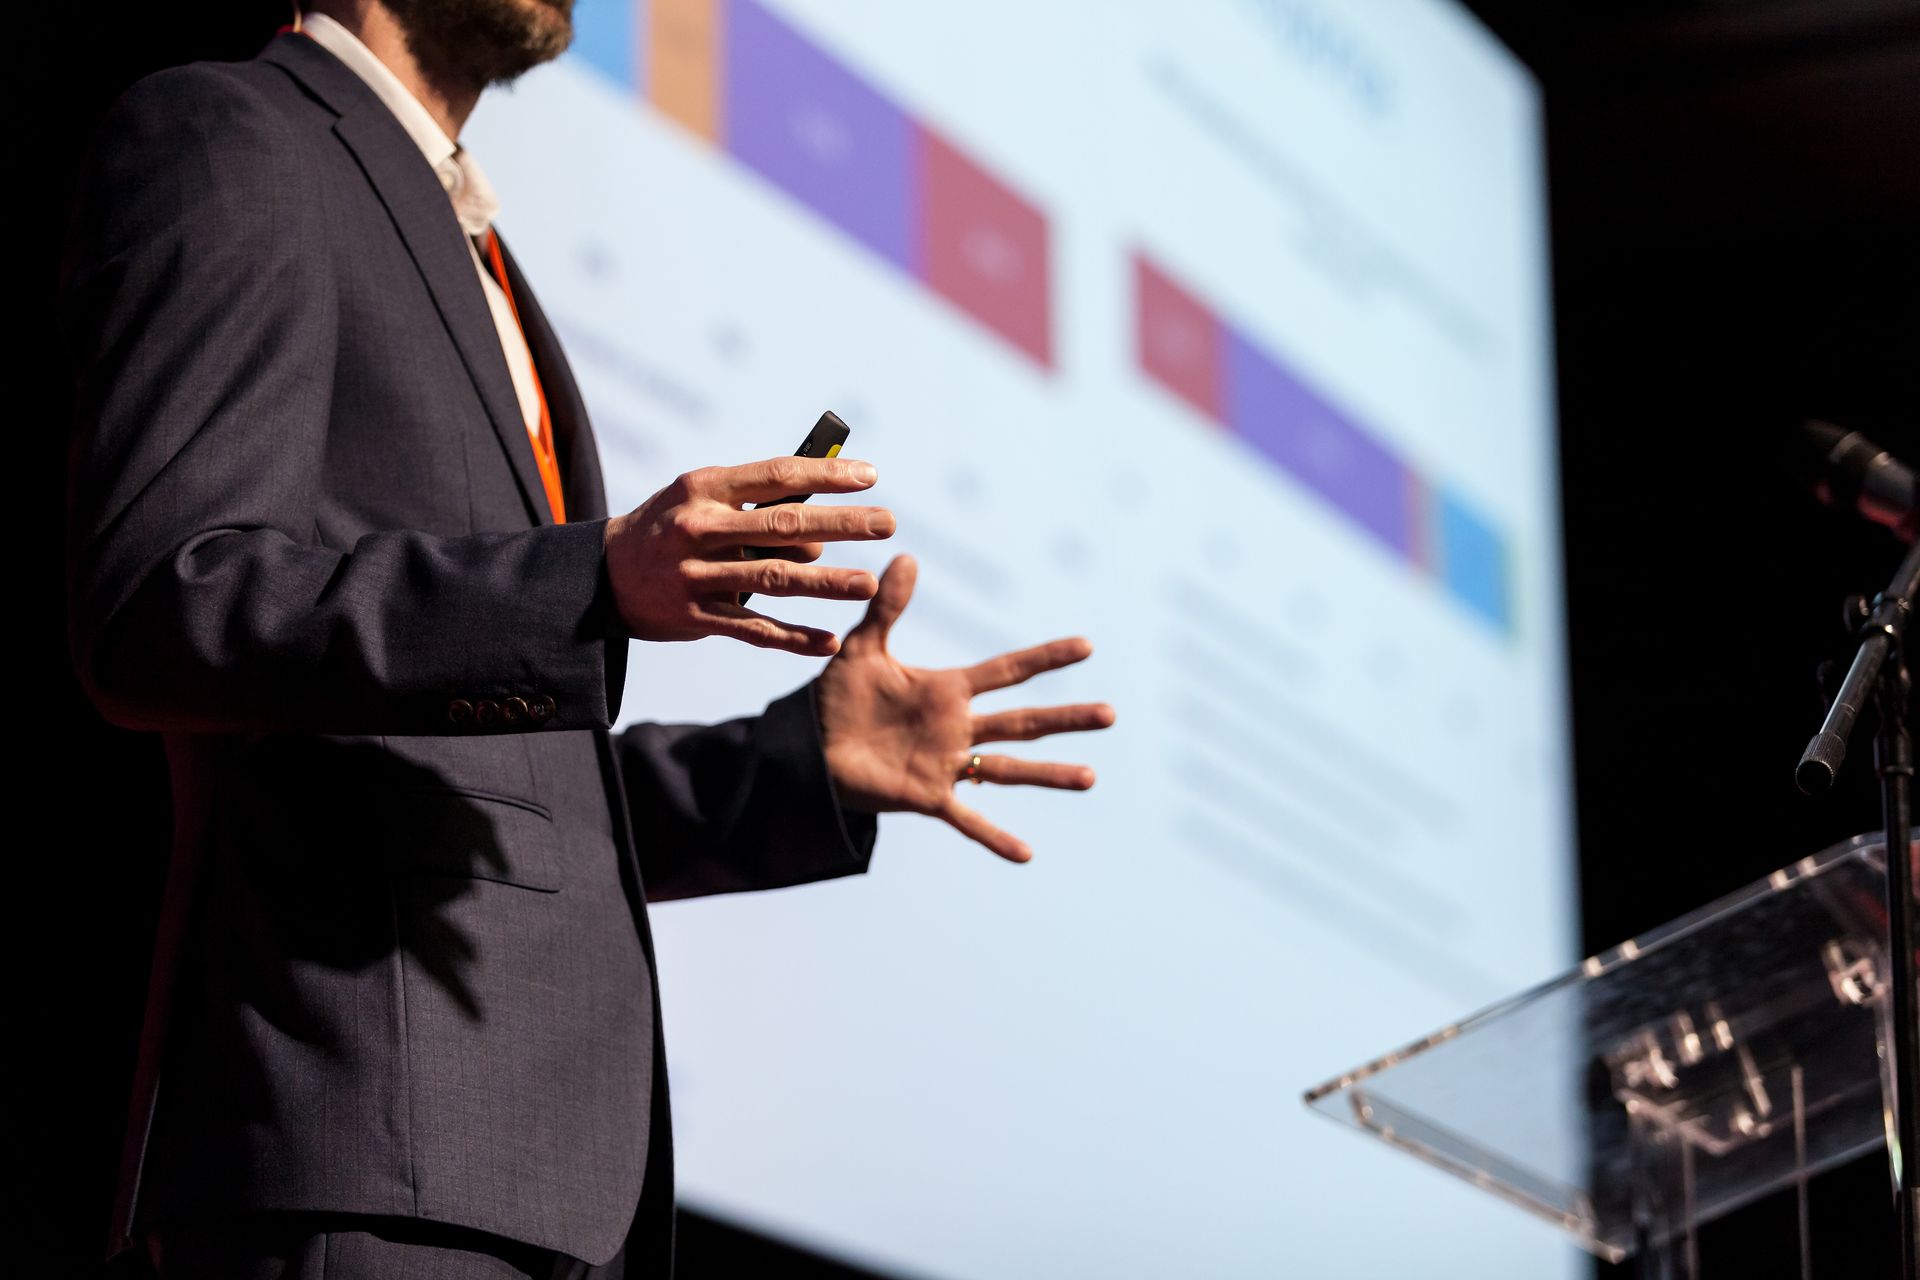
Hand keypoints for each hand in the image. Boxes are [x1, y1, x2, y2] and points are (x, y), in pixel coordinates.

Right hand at [604, 455, 895, 655]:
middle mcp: (699, 528)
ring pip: (775, 579)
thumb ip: (755, 506)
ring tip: (868, 584)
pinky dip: (794, 638)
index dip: (826, 476)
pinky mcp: (696, 617)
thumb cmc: (671, 528)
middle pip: (783, 525)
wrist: (603, 575)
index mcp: (703, 488)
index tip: (870, 477)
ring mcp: (697, 575)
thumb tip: (823, 528)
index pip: (776, 476)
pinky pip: (755, 630)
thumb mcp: (700, 499)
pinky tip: (830, 642)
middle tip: (887, 523)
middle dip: (841, 524)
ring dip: (827, 582)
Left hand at [814, 555, 1115, 861]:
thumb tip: (906, 556)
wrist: (808, 747)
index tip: (1085, 646)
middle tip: (1110, 713)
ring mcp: (947, 764)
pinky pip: (967, 819)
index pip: (1007, 671)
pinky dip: (995, 837)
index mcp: (947, 690)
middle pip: (1023, 722)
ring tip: (1091, 777)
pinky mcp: (927, 797)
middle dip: (1066, 718)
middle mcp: (957, 728)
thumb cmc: (835, 698)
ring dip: (1049, 774)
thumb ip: (888, 607)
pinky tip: (1027, 854)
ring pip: (1009, 769)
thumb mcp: (862, 648)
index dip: (1045, 658)